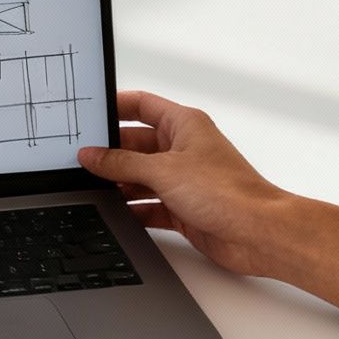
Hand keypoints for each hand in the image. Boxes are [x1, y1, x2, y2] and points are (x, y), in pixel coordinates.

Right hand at [78, 90, 338, 318]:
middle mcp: (184, 149)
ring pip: (139, 176)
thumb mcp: (163, 170)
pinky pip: (148, 204)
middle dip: (109, 152)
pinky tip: (115, 212)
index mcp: (184, 125)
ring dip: (119, 183)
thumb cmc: (228, 193)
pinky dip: (132, 208)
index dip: (115, 106)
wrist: (257, 233)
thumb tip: (92, 155)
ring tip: (91, 186)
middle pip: (135, 143)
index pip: (142, 105)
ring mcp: (183, 179)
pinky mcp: (183, 208)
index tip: (89, 113)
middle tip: (80, 159)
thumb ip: (122, 163)